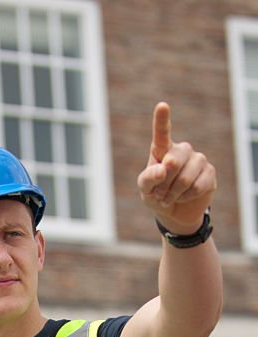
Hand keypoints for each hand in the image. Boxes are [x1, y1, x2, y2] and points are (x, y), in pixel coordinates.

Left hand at [137, 102, 215, 234]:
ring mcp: (197, 159)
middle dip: (163, 185)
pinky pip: (197, 187)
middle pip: (173, 163)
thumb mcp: (146, 189)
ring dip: (174, 194)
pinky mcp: (209, 172)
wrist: (175, 212)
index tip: (162, 106)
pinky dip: (186, 197)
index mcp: (162, 150)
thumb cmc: (156, 195)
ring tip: (170, 197)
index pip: (162, 134)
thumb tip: (163, 168)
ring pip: (185, 179)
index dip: (162, 120)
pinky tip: (184, 197)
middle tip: (160, 193)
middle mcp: (181, 150)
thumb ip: (148, 178)